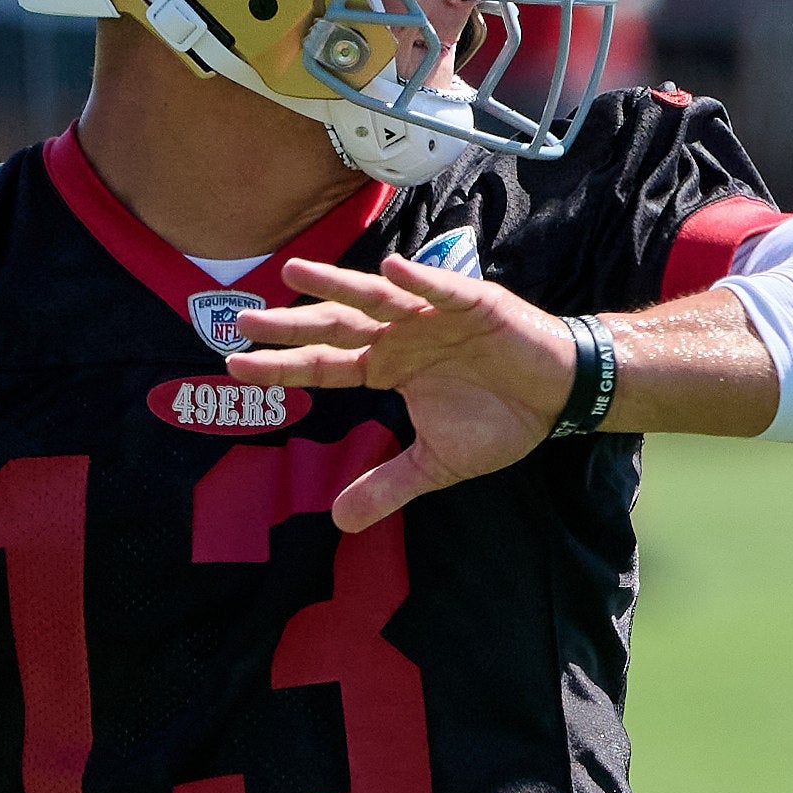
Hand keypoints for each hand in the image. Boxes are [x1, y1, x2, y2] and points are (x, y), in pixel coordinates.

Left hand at [217, 252, 576, 530]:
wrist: (557, 397)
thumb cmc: (499, 419)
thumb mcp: (435, 465)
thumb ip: (387, 486)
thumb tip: (339, 524)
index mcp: (387, 367)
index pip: (324, 366)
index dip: (283, 366)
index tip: (234, 365)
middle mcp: (400, 335)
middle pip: (336, 326)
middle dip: (291, 324)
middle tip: (241, 320)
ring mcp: (433, 315)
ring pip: (377, 297)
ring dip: (337, 286)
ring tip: (295, 274)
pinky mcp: (474, 304)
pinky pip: (443, 290)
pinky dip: (420, 279)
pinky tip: (391, 268)